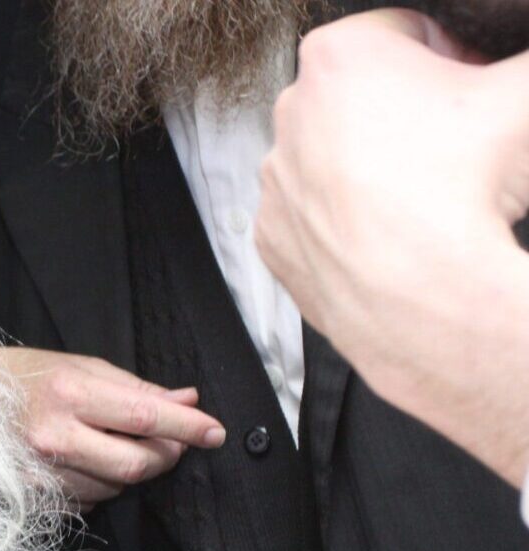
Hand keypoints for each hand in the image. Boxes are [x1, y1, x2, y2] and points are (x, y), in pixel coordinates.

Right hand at [0, 347, 226, 511]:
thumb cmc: (22, 376)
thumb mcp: (78, 365)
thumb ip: (136, 387)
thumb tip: (187, 401)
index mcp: (69, 393)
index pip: (145, 417)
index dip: (187, 428)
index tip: (215, 432)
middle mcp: (54, 436)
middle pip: (135, 465)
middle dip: (165, 456)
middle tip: (172, 443)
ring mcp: (40, 472)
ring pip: (114, 489)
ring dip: (127, 471)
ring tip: (109, 445)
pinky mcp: (30, 497)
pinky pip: (86, 503)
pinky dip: (97, 486)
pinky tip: (81, 464)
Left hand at [256, 9, 528, 484]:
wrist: (424, 294)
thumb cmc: (463, 192)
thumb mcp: (523, 99)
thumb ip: (525, 64)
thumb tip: (524, 70)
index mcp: (339, 55)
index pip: (408, 32)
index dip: (453, 59)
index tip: (473, 88)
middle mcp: (291, 113)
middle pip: (364, 96)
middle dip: (410, 112)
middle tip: (456, 146)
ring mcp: (277, 178)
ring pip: (333, 157)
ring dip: (374, 168)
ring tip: (426, 195)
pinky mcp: (273, 236)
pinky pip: (312, 216)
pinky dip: (344, 221)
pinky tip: (389, 232)